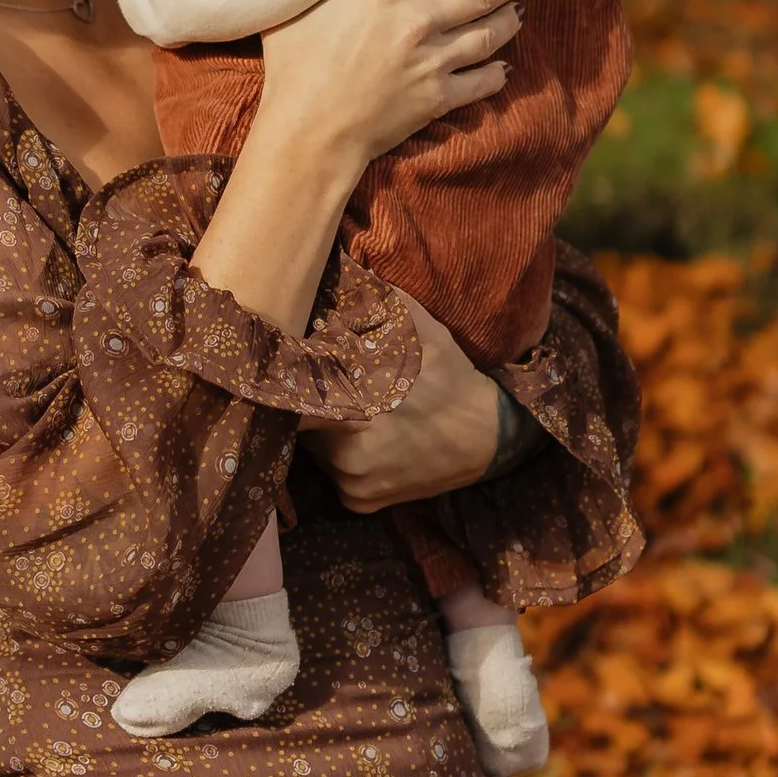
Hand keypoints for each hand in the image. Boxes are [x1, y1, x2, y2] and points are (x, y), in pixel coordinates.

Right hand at [255, 0, 525, 182]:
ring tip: (519, 12)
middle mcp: (414, 19)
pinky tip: (504, 68)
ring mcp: (431, 60)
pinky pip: (481, 81)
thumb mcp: (298, 8)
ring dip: (510, 20)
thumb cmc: (293, 68)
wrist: (309, 134)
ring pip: (489, 34)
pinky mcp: (437, 98)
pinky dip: (497, 73)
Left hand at [306, 295, 500, 509]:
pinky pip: (335, 478)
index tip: (288, 373)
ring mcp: (354, 487)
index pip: (292, 409)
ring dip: (326, 434)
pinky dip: (342, 461)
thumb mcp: (421, 333)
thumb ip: (378, 304)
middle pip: (302, 428)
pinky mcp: (362, 505)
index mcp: (353, 419)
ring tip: (353, 414)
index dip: (286, 390)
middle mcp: (347, 461)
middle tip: (333, 389)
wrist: (491, 437)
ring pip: (317, 453)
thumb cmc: (451, 380)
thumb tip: (343, 271)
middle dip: (313, 407)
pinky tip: (367, 443)